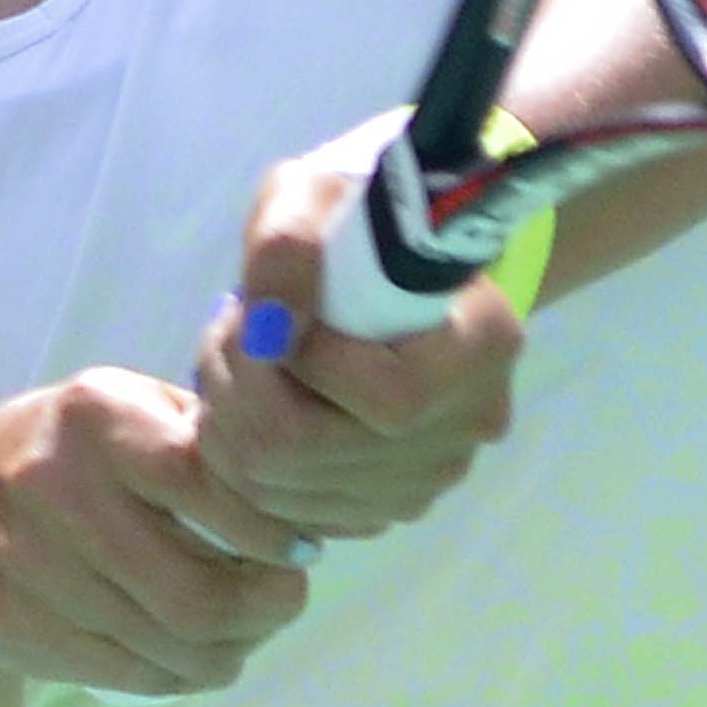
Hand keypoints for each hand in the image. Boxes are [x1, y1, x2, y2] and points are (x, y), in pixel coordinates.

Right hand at [0, 369, 313, 699]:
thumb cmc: (75, 456)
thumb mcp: (131, 410)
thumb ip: (207, 436)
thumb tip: (304, 492)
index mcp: (97, 415)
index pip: (211, 487)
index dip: (272, 531)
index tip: (304, 547)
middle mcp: (52, 485)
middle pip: (197, 593)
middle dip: (267, 608)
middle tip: (288, 598)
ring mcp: (25, 563)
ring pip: (170, 646)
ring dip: (232, 649)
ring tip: (247, 629)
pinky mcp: (10, 625)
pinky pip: (130, 674)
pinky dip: (181, 675)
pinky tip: (196, 654)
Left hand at [191, 142, 525, 544]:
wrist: (396, 249)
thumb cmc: (362, 209)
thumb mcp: (316, 191)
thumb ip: (290, 247)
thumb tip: (268, 329)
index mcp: (483, 344)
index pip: (390, 398)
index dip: (306, 363)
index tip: (268, 310)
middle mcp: (469, 424)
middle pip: (321, 453)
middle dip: (240, 392)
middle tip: (223, 333)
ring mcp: (431, 474)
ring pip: (292, 492)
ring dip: (230, 426)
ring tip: (228, 361)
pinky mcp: (390, 503)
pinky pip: (293, 515)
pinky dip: (245, 466)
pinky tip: (243, 406)